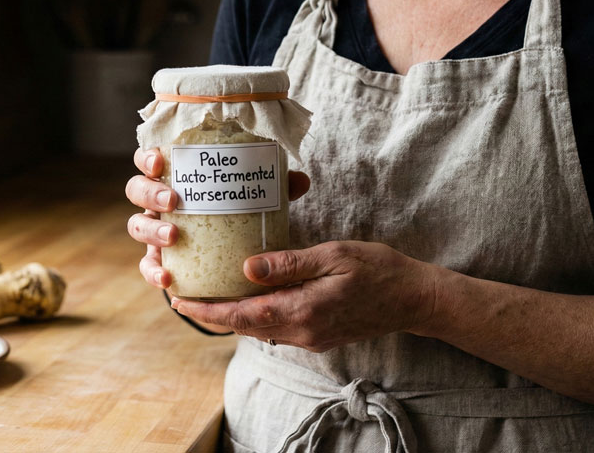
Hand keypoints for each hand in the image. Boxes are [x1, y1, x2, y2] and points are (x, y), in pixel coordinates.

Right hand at [125, 147, 310, 288]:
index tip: (160, 162)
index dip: (147, 158)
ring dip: (151, 230)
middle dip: (150, 193)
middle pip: (136, 189)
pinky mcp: (158, 261)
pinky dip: (153, 272)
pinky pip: (148, 266)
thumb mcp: (254, 199)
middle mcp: (157, 203)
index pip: (150, 160)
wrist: (229, 255)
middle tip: (173, 201)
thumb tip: (299, 181)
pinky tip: (168, 278)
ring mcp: (154, 232)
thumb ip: (274, 189)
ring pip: (136, 226)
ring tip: (173, 236)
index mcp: (174, 177)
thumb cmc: (235, 214)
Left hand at [169, 240, 439, 351]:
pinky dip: (254, 315)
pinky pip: (276, 328)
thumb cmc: (378, 269)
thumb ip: (289, 264)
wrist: (414, 299)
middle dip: (211, 312)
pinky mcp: (317, 336)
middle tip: (182, 293)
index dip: (208, 309)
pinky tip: (247, 296)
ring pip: (258, 329)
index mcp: (303, 311)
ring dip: (231, 315)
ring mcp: (310, 338)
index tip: (179, 300)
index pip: (243, 314)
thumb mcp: (333, 256)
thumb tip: (246, 267)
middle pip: (244, 325)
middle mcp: (302, 331)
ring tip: (206, 294)